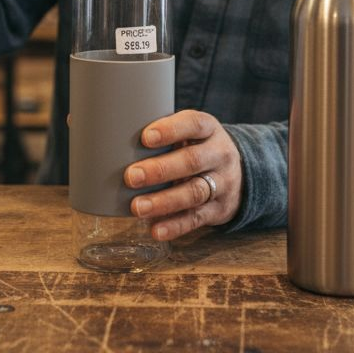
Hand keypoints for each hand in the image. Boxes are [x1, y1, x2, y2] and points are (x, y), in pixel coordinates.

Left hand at [125, 110, 241, 240]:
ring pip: (194, 192)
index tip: (145, 137)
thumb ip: (165, 136)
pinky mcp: (219, 209)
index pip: (194, 124)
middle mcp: (220, 155)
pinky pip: (196, 219)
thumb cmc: (198, 148)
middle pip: (192, 161)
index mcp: (209, 129)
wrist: (240, 174)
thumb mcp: (191, 134)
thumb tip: (113, 143)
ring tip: (138, 207)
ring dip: (164, 201)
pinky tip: (155, 229)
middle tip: (131, 176)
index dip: (171, 130)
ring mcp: (222, 183)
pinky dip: (175, 225)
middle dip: (160, 170)